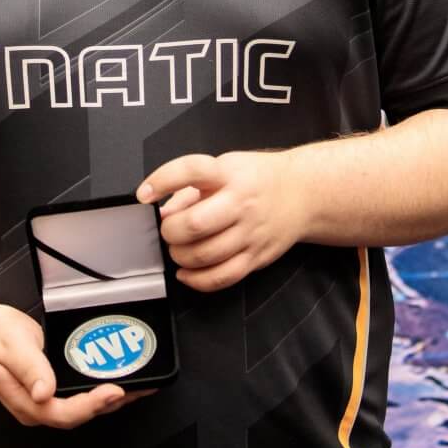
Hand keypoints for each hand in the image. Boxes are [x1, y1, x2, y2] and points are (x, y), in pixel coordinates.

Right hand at [0, 300, 152, 426]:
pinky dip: (99, 388)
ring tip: (137, 385)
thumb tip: (44, 391)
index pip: (65, 412)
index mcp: (26, 403)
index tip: (114, 390)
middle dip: (110, 404)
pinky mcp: (49, 387)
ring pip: (82, 407)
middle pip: (80, 415)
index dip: (93, 405)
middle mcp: (36, 406)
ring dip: (110, 399)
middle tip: (138, 388)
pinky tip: (115, 377)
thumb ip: (30, 368)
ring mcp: (43, 398)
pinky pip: (78, 393)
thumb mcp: (12, 347)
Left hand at [137, 150, 304, 292]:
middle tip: (169, 230)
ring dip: (180, 256)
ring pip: (205, 255)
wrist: (303, 193)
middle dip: (171, 231)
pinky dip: (197, 280)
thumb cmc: (257, 178)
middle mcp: (241, 203)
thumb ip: (191, 188)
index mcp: (229, 174)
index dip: (163, 181)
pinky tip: (186, 273)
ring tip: (178, 249)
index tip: (144, 194)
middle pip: (195, 224)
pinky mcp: (257, 257)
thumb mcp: (225, 167)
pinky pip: (222, 277)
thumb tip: (163, 213)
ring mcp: (251, 233)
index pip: (192, 171)